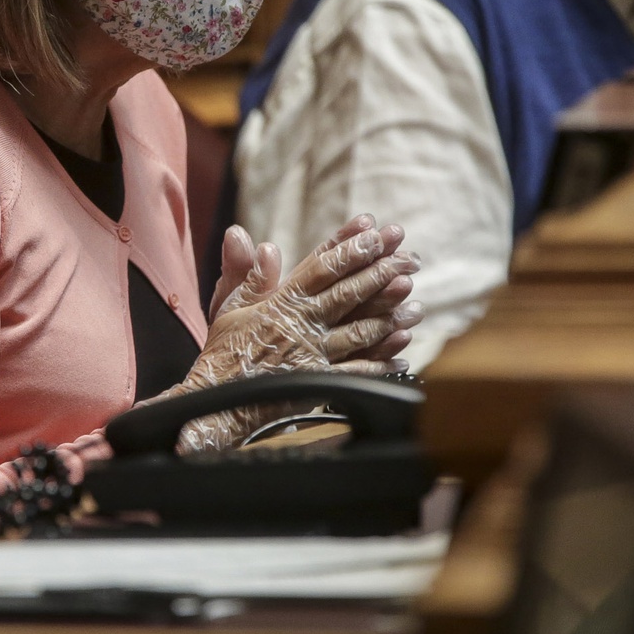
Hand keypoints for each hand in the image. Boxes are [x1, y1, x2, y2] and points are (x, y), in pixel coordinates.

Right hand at [170, 215, 423, 452]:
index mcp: (281, 302)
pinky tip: (402, 354)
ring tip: (416, 304)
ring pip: (359, 330)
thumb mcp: (228, 307)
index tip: (374, 231)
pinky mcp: (319, 382)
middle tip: (409, 259)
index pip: (321, 267)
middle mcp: (302, 324)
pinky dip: (382, 363)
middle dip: (381, 272)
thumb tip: (258, 241)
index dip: (349, 247)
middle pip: (348, 292)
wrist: (216, 401)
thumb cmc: (223, 353)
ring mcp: (313, 354)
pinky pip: (357, 371)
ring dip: (390, 314)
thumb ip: (247, 274)